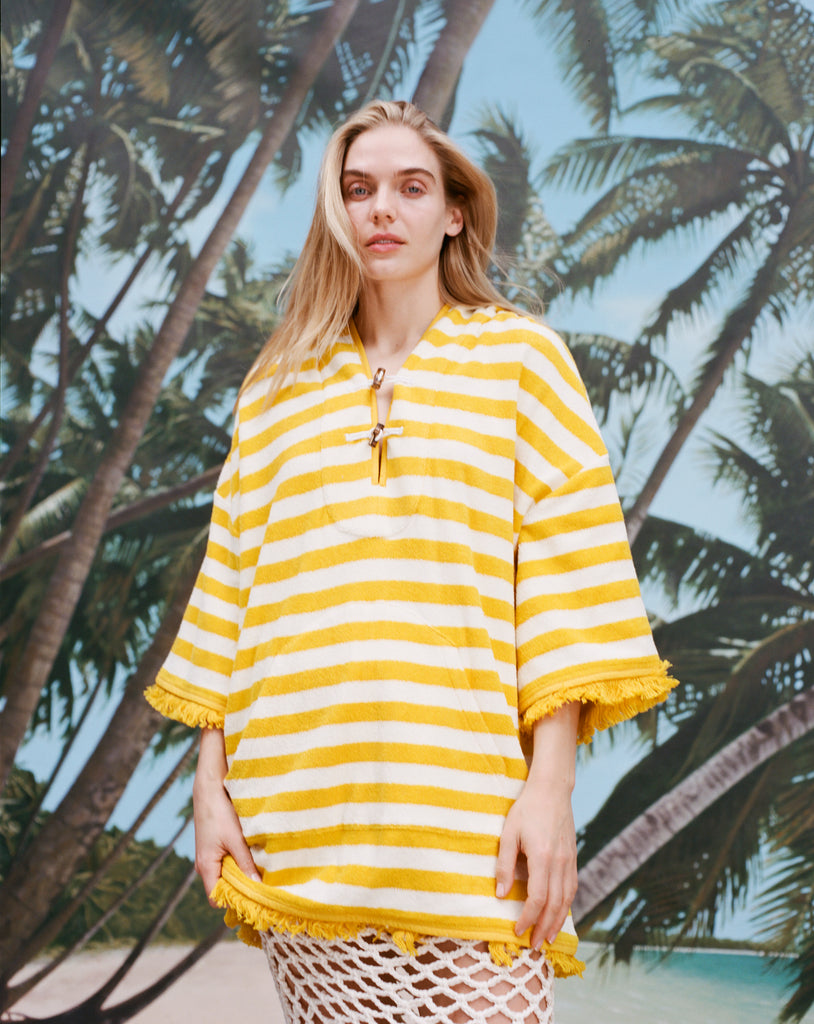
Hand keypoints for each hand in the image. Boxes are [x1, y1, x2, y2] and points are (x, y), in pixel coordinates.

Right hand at [193, 728, 260, 903]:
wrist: (208, 787)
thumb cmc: (220, 813)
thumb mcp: (236, 839)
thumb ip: (246, 864)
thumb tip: (258, 887)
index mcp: (206, 867)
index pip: (216, 898)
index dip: (233, 901)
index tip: (254, 898)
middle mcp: (204, 865)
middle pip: (221, 887)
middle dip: (240, 888)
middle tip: (262, 885)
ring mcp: (208, 855)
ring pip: (225, 873)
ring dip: (240, 872)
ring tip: (259, 868)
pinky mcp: (213, 846)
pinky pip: (225, 861)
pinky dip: (237, 861)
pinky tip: (251, 854)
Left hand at [495, 778, 577, 948]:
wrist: (552, 790)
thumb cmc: (526, 809)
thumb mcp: (508, 833)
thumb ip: (504, 865)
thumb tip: (500, 895)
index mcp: (542, 857)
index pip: (537, 898)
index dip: (528, 918)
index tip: (517, 931)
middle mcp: (559, 863)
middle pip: (555, 905)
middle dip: (544, 928)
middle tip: (534, 946)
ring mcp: (569, 860)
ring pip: (567, 900)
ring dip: (558, 922)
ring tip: (549, 938)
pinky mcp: (573, 857)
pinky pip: (572, 888)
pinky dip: (567, 906)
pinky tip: (560, 914)